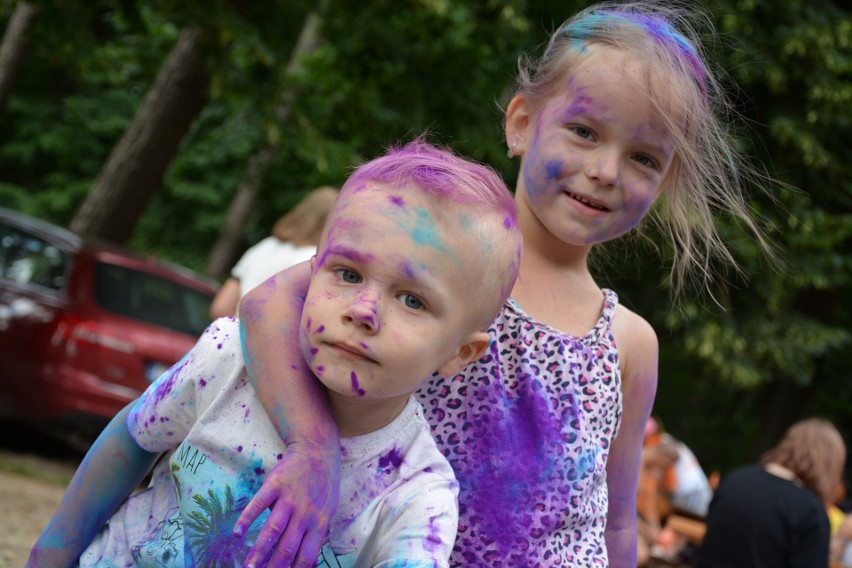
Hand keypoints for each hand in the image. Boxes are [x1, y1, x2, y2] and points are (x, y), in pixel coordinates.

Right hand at [235, 442, 340, 567]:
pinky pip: (259, 503)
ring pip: (272, 530)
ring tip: (247, 567)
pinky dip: (247, 518)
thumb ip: (317, 535)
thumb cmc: (324, 484)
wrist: (317, 450)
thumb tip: (307, 564)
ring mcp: (290, 498)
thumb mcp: (328, 510)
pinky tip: (238, 533)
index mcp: (320, 523)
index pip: (306, 556)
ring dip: (259, 551)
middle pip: (287, 547)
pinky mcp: (276, 484)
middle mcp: (305, 513)